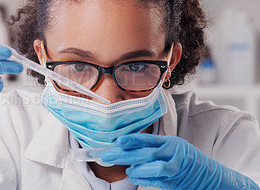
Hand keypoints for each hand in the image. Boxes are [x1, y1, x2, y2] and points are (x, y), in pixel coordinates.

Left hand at [101, 133, 258, 189]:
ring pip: (151, 167)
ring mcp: (174, 167)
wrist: (212, 178)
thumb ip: (154, 148)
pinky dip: (143, 178)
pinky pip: (155, 180)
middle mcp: (173, 153)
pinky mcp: (174, 181)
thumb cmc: (188, 161)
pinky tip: (135, 176)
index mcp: (171, 142)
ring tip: (127, 170)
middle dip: (124, 154)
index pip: (148, 139)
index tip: (117, 141)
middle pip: (145, 153)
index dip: (132, 140)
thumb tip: (127, 149)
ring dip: (135, 168)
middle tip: (108, 155)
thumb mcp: (173, 149)